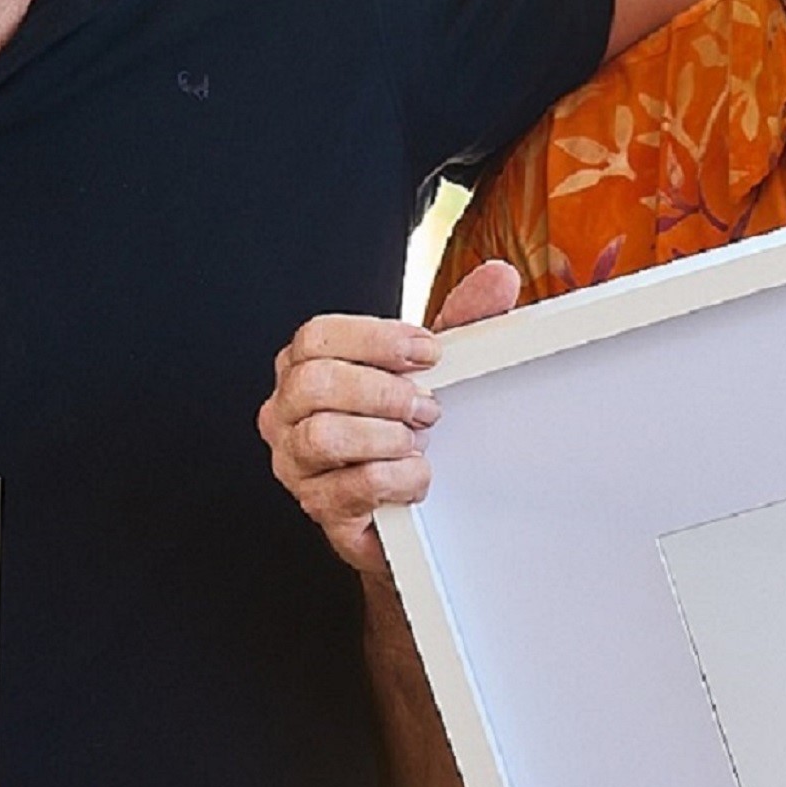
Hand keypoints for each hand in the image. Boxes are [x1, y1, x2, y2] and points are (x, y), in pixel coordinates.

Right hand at [258, 260, 521, 573]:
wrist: (404, 504)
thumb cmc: (401, 427)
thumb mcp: (430, 368)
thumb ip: (461, 320)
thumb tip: (498, 278)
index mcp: (304, 366)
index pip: (318, 336)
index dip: (377, 340)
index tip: (428, 352)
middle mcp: (287, 413)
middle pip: (315, 383)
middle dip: (384, 391)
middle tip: (425, 406)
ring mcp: (296, 463)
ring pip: (323, 435)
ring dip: (385, 435)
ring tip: (415, 442)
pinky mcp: (320, 508)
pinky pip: (352, 487)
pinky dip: (398, 478)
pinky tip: (414, 475)